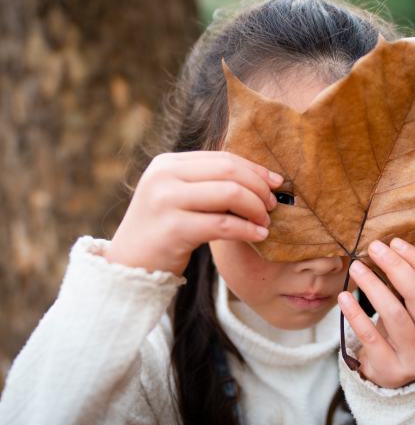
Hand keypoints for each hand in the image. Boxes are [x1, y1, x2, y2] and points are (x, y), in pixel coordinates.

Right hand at [104, 151, 282, 274]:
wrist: (128, 266)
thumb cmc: (163, 232)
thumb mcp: (179, 198)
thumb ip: (207, 184)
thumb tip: (259, 178)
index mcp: (168, 164)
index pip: (223, 158)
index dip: (254, 169)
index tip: (276, 182)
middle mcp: (164, 176)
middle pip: (229, 171)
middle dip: (258, 187)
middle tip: (272, 204)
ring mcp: (166, 201)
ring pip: (229, 194)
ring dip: (255, 209)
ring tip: (266, 222)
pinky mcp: (172, 229)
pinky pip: (223, 225)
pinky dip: (247, 230)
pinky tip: (259, 236)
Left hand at [337, 238, 414, 388]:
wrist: (395, 386)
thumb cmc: (405, 339)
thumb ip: (412, 292)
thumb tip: (390, 249)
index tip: (396, 242)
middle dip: (396, 268)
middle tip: (375, 248)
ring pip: (395, 315)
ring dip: (373, 286)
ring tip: (356, 268)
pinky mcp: (390, 370)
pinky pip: (370, 336)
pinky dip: (356, 314)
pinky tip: (344, 297)